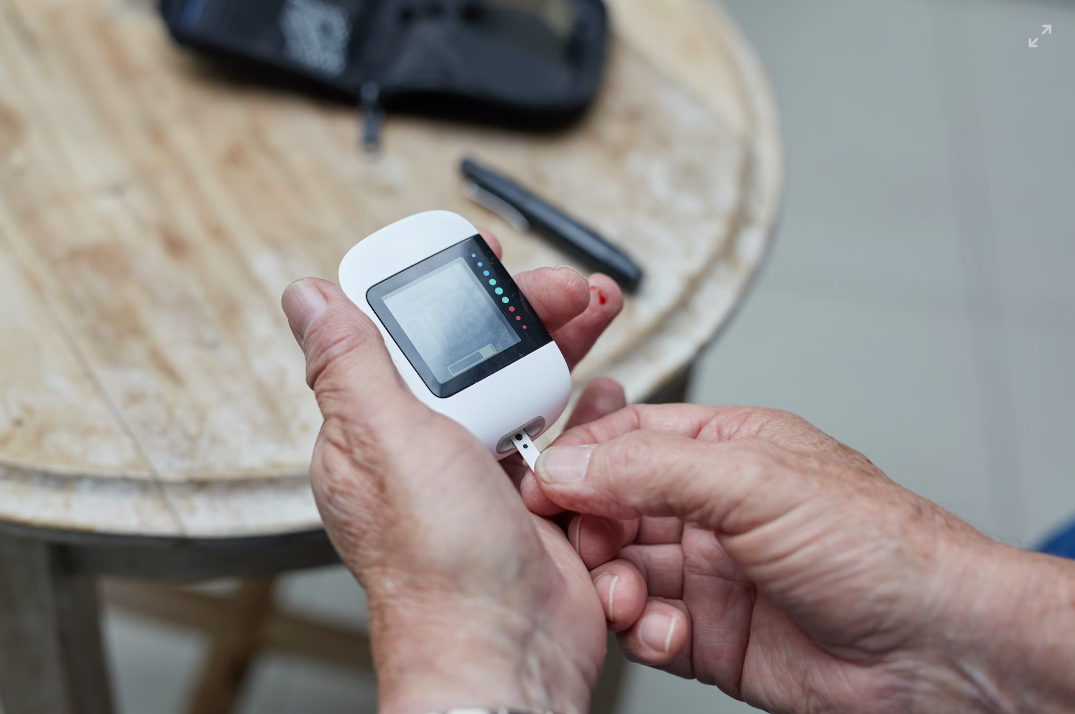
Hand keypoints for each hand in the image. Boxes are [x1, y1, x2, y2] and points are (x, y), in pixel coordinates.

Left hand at [281, 230, 625, 713]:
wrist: (508, 650)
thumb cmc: (438, 565)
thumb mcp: (387, 442)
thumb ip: (351, 365)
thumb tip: (308, 298)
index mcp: (375, 432)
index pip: (402, 337)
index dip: (442, 293)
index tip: (480, 261)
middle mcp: (426, 450)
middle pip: (475, 355)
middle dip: (522, 312)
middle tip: (563, 288)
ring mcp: (482, 474)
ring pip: (522, 387)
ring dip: (562, 347)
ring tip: (597, 312)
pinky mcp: (532, 498)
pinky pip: (560, 436)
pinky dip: (586, 409)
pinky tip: (605, 388)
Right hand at [524, 404, 1074, 713]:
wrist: (934, 650)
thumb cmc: (878, 547)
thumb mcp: (754, 482)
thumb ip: (650, 468)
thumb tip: (567, 462)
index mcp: (724, 451)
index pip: (626, 439)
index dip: (578, 459)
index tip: (540, 483)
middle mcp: (712, 510)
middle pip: (612, 508)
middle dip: (590, 530)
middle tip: (586, 548)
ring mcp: (710, 574)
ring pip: (622, 572)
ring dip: (613, 587)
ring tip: (629, 597)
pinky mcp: (712, 636)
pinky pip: (648, 629)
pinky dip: (645, 633)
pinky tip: (668, 633)